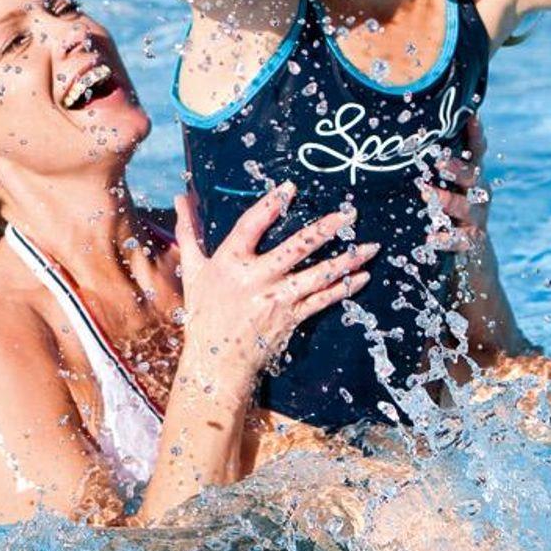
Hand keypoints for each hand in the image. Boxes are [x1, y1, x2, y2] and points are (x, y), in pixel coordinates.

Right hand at [173, 184, 376, 379]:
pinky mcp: (291, 318)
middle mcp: (256, 278)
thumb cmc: (205, 313)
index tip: (289, 188)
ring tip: (370, 246)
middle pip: (296, 247)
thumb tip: (180, 198)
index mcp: (230, 262)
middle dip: (326, 228)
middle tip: (349, 213)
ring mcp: (277, 299)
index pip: (252, 224)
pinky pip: (322, 300)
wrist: (216, 362)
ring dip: (347, 260)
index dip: (270, 205)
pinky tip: (362, 277)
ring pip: (318, 275)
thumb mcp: (192, 270)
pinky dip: (344, 288)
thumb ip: (188, 232)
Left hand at [419, 113, 490, 255]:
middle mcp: (479, 193)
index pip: (477, 150)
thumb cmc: (448, 211)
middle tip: (440, 161)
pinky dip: (445, 239)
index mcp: (472, 175)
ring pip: (466, 206)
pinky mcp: (473, 243)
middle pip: (473, 175)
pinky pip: (460, 240)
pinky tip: (430, 239)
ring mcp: (478, 218)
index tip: (471, 115)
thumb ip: (434, 167)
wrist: (471, 257)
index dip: (476, 133)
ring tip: (428, 195)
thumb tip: (400, 137)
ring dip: (447, 200)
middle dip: (458, 168)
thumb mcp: (446, 187)